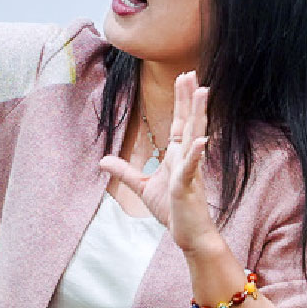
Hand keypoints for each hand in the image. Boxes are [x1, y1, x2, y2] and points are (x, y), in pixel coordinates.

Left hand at [99, 73, 226, 261]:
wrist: (188, 234)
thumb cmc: (172, 210)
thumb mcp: (142, 187)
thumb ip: (125, 171)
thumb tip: (103, 160)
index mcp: (177, 155)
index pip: (181, 122)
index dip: (181, 100)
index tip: (183, 77)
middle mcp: (186, 157)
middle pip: (189, 121)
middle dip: (189, 97)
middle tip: (192, 73)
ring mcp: (190, 170)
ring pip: (195, 136)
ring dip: (199, 114)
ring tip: (204, 92)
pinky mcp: (188, 186)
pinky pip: (192, 167)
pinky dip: (195, 154)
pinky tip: (200, 141)